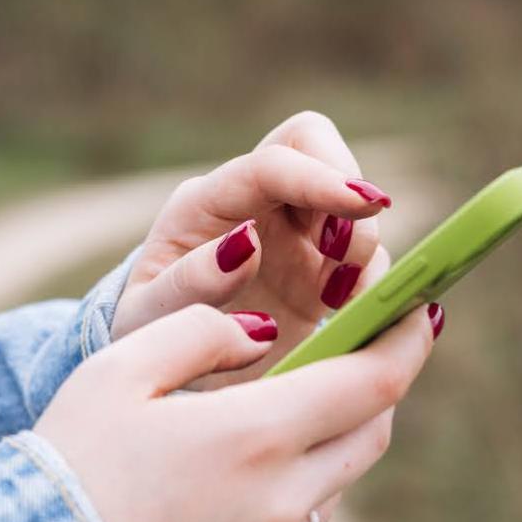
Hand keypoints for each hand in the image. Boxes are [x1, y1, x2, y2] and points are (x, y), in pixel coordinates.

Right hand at [35, 301, 441, 521]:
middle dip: (377, 385)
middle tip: (359, 349)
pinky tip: (235, 477)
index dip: (406, 339)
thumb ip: (200, 332)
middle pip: (371, 433)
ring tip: (290, 408)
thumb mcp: (118, 370)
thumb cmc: (65, 470)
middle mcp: (282, 501)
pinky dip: (288, 489)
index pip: (375, 382)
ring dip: (332, 439)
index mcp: (257, 436)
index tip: (419, 308)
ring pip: (335, 482)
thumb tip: (260, 333)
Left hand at [111, 112, 392, 382]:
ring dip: (362, 243)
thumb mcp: (148, 320)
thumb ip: (189, 283)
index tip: (362, 205)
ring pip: (350, 202)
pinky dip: (372, 278)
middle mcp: (252, 204)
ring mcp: (291, 234)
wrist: (167, 374)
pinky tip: (345, 312)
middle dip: (347, 190)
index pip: (270, 165)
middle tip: (343, 254)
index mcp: (204, 205)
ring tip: (336, 297)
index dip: (319, 178)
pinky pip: (366, 255)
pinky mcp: (321, 270)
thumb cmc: (149, 337)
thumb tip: (245, 244)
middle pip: (317, 148)